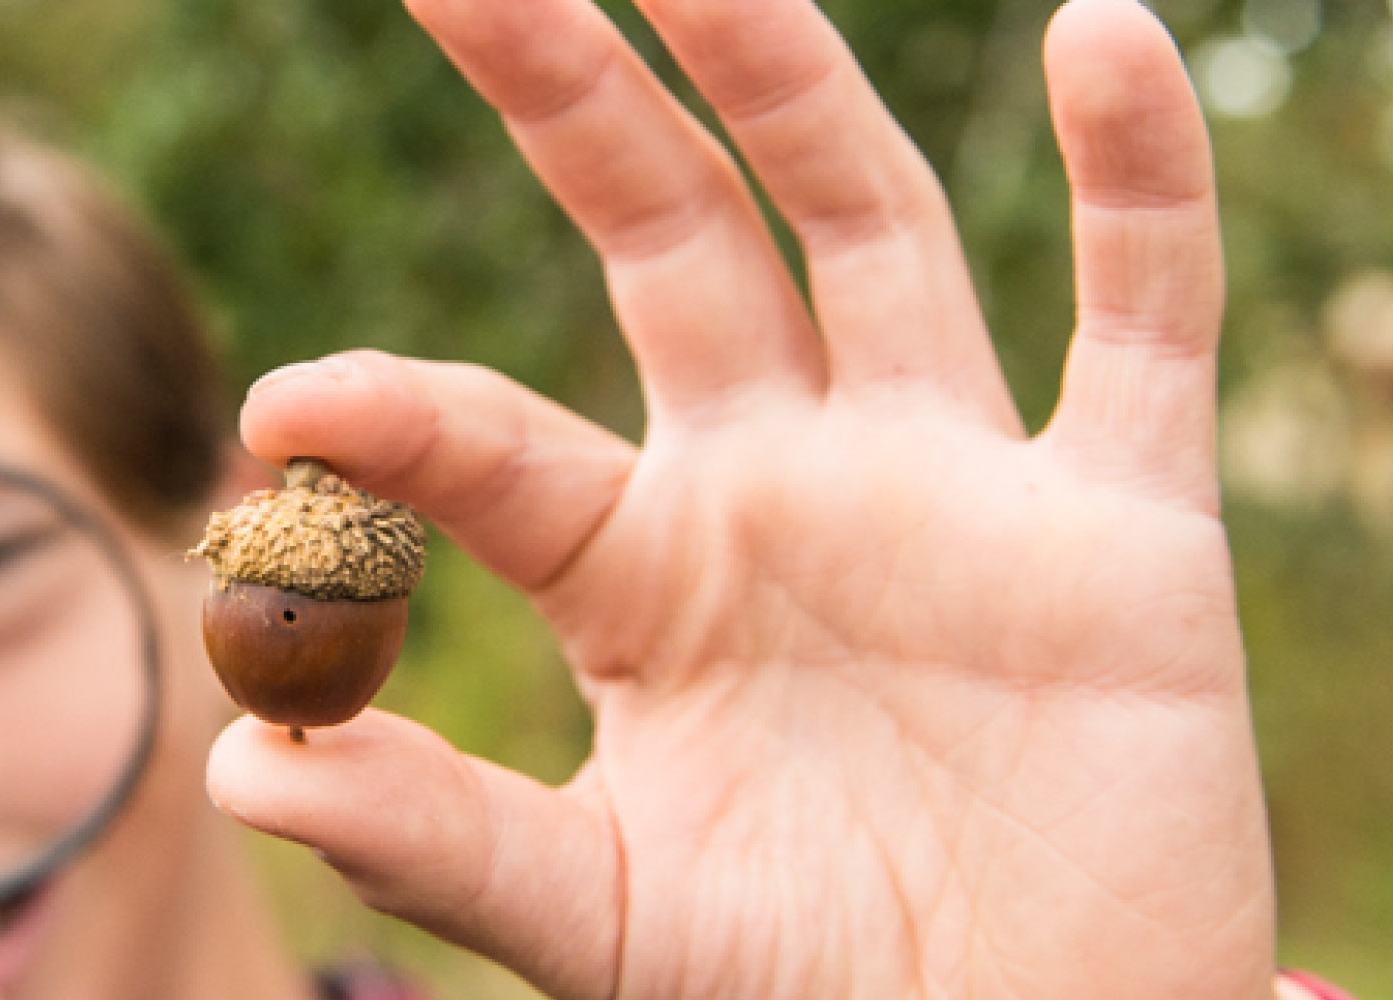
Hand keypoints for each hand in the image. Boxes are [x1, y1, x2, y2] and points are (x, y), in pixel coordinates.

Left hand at [203, 1, 1267, 997]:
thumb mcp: (601, 928)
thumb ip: (442, 842)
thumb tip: (244, 764)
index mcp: (642, 576)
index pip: (496, 443)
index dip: (396, 417)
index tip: (285, 415)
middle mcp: (789, 484)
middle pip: (670, 235)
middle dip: (571, 96)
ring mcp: (960, 483)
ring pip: (868, 221)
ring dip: (784, 76)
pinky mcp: (1130, 525)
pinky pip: (1147, 315)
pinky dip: (1142, 177)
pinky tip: (1100, 36)